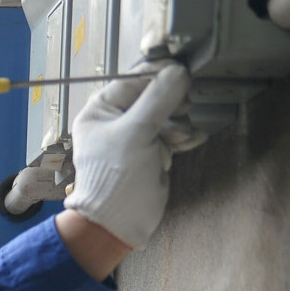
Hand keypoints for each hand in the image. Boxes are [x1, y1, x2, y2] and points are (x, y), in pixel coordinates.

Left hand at [65, 63, 194, 247]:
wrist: (119, 220)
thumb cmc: (117, 175)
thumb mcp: (136, 132)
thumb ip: (158, 99)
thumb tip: (179, 70)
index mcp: (99, 112)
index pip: (131, 81)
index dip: (157, 77)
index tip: (182, 74)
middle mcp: (115, 121)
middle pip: (152, 97)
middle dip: (171, 104)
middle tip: (184, 109)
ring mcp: (134, 137)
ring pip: (166, 116)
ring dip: (178, 124)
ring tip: (179, 138)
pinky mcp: (150, 151)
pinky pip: (172, 134)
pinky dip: (183, 137)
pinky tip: (190, 142)